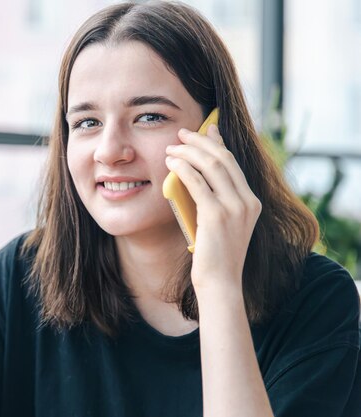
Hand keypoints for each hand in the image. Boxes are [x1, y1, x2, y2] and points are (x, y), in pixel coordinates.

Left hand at [165, 125, 261, 292]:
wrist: (220, 283)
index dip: (218, 143)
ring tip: (172, 147)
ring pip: (212, 166)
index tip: (205, 129)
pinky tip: (171, 163)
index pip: (234, 163)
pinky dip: (183, 168)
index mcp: (252, 202)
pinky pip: (198, 182)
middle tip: (181, 134)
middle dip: (201, 141)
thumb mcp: (221, 225)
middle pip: (223, 158)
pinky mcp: (217, 215)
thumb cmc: (215, 256)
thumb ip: (215, 203)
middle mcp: (248, 201)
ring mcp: (235, 207)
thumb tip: (197, 180)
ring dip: (189, 152)